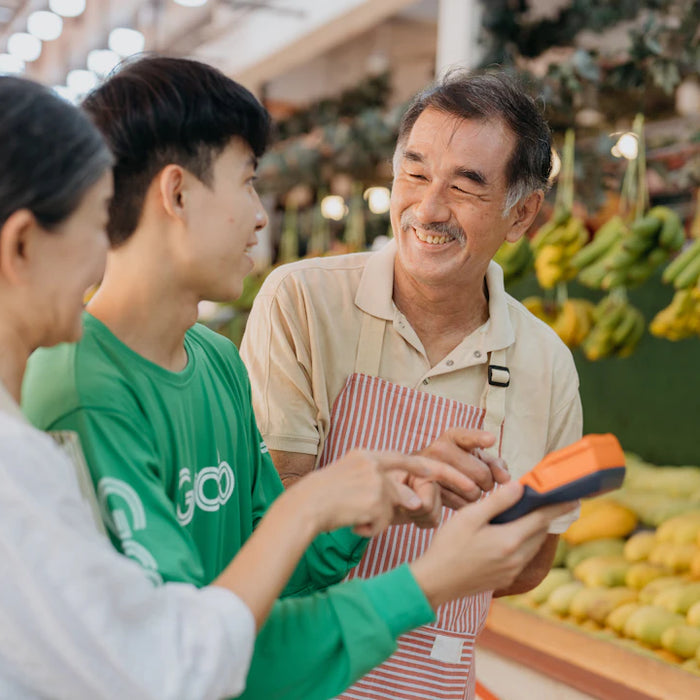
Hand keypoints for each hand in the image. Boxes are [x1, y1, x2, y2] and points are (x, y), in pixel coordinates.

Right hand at [295, 449, 451, 537]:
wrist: (301, 508)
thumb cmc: (321, 499)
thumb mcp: (348, 481)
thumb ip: (378, 485)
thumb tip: (412, 502)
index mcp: (366, 456)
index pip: (404, 458)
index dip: (427, 468)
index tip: (449, 473)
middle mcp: (372, 464)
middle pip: (413, 477)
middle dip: (445, 481)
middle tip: (472, 490)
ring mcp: (374, 481)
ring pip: (395, 506)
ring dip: (378, 518)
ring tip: (355, 518)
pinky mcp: (374, 499)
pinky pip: (381, 522)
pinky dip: (368, 528)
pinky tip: (350, 524)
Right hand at [409, 481, 576, 609]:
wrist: (435, 582)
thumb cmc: (448, 546)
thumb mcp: (469, 517)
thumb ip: (497, 502)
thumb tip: (520, 487)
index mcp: (509, 541)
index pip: (541, 519)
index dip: (558, 507)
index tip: (573, 498)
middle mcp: (516, 558)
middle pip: (540, 533)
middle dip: (546, 517)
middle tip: (550, 502)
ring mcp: (511, 571)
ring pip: (532, 546)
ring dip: (535, 531)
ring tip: (532, 515)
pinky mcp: (504, 579)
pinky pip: (522, 557)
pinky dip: (524, 543)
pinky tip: (511, 535)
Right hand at [416, 428, 509, 508]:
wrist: (420, 473)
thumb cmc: (456, 462)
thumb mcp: (474, 456)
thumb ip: (494, 464)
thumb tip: (506, 478)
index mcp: (452, 436)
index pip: (468, 437)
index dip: (480, 439)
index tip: (490, 440)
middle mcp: (439, 449)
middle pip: (481, 473)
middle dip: (488, 482)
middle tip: (482, 482)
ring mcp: (431, 468)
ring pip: (472, 491)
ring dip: (477, 494)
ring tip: (467, 487)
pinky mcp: (429, 490)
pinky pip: (460, 503)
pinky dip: (465, 504)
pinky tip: (458, 496)